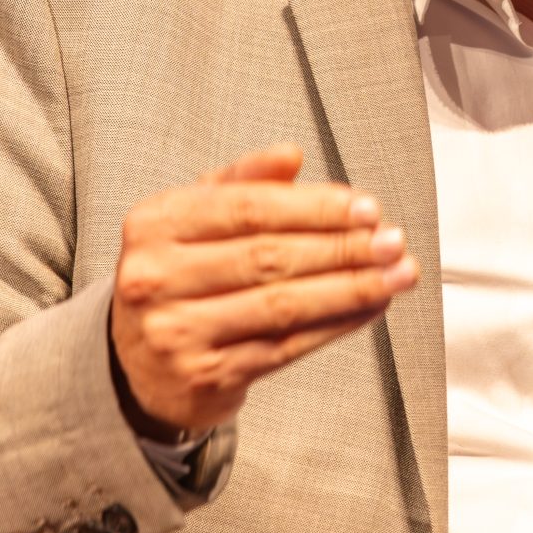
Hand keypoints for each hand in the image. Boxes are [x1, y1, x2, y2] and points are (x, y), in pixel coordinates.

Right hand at [109, 143, 415, 436]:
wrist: (136, 365)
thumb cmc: (176, 277)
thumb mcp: (191, 218)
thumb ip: (241, 181)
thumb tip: (290, 156)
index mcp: (154, 224)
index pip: (247, 208)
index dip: (313, 207)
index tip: (364, 206)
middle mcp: (156, 278)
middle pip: (268, 256)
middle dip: (342, 247)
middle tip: (391, 240)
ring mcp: (178, 332)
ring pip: (282, 305)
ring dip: (351, 288)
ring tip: (396, 274)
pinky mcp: (206, 375)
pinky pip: (286, 346)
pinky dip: (336, 324)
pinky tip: (369, 306)